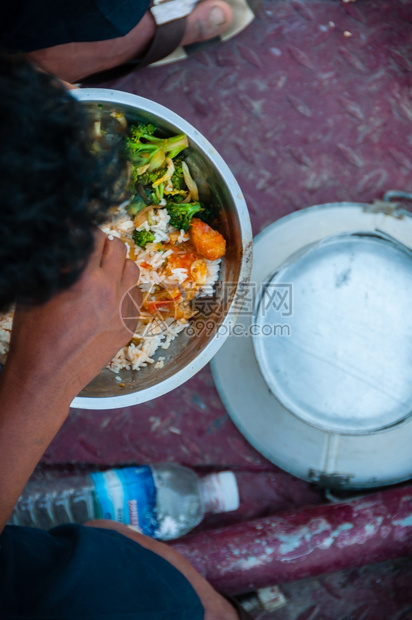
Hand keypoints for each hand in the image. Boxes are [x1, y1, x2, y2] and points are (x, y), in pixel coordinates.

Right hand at [7, 230, 140, 401]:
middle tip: (91, 247)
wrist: (48, 376)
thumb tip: (64, 244)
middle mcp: (109, 291)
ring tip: (103, 270)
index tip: (77, 230)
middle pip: (118, 247)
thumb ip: (56, 265)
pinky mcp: (129, 325)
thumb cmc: (34, 334)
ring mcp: (123, 309)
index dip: (83, 229)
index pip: (93, 236)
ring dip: (119, 264)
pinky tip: (110, 294)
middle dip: (103, 243)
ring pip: (133, 269)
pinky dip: (126, 288)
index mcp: (84, 279)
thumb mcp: (37, 291)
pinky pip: (136, 295)